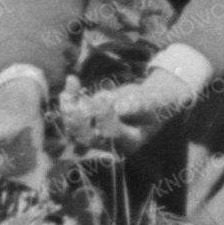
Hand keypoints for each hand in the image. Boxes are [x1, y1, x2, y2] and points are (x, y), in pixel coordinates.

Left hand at [71, 57, 207, 140]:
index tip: (104, 97)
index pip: (112, 135)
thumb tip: (121, 108)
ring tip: (69, 89)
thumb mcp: (152, 102)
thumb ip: (138, 105)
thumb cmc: (154, 103)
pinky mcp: (88, 123)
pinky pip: (72, 115)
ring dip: (69, 109)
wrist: (149, 103)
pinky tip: (71, 81)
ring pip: (75, 128)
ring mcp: (97, 135)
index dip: (105, 118)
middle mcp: (110, 144)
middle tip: (81, 101)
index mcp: (130, 142)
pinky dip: (69, 99)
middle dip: (80, 120)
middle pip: (88, 138)